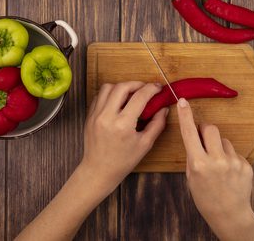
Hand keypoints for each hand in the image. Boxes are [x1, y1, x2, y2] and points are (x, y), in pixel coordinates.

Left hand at [16, 81, 167, 240]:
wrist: (99, 170)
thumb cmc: (123, 161)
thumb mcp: (145, 144)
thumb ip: (157, 124)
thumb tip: (164, 108)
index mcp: (122, 125)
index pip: (139, 97)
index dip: (151, 89)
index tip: (158, 88)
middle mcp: (107, 116)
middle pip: (122, 87)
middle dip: (137, 84)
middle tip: (145, 89)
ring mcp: (96, 115)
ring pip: (108, 87)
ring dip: (122, 87)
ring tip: (131, 94)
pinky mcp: (89, 115)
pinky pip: (100, 96)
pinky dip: (110, 93)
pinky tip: (119, 101)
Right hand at [176, 98, 253, 240]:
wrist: (229, 214)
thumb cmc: (205, 197)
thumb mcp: (191, 177)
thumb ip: (193, 155)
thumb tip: (195, 136)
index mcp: (198, 164)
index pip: (189, 133)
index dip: (185, 116)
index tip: (183, 102)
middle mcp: (216, 160)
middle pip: (211, 128)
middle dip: (205, 130)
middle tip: (203, 139)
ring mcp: (233, 162)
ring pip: (224, 140)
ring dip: (219, 146)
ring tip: (219, 164)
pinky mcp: (245, 164)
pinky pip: (234, 151)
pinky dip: (230, 157)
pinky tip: (229, 172)